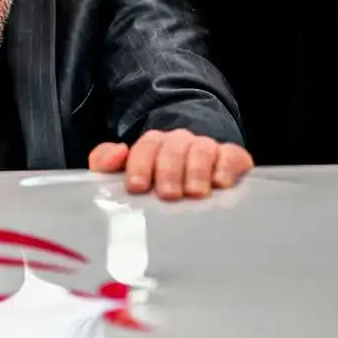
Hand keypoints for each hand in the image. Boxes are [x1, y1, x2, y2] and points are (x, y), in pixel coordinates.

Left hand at [89, 129, 253, 200]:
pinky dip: (227, 166)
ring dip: (196, 170)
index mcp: (153, 145)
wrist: (194, 175)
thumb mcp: (125, 174)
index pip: (146, 147)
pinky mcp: (232, 158)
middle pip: (173, 147)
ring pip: (201, 149)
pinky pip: (232, 154)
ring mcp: (207, 148)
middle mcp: (180, 142)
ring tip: (194, 193)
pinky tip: (221, 183)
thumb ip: (106, 163)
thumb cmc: (154, 182)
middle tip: (168, 194)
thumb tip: (118, 152)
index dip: (140, 164)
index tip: (137, 186)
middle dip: (168, 170)